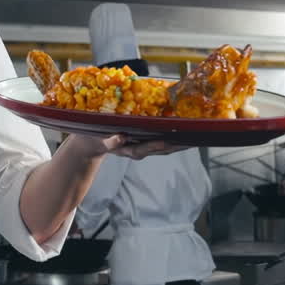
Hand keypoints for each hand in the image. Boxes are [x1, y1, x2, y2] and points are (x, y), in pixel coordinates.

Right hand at [60, 133, 189, 160]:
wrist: (92, 143)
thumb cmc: (94, 138)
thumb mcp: (98, 139)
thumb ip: (110, 141)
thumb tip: (122, 137)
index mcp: (125, 149)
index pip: (141, 149)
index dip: (153, 146)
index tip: (166, 143)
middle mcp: (135, 149)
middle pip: (158, 150)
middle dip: (174, 146)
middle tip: (189, 141)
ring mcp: (141, 146)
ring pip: (162, 148)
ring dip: (177, 145)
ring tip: (193, 139)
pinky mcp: (144, 142)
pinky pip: (161, 143)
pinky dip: (173, 139)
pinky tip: (184, 134)